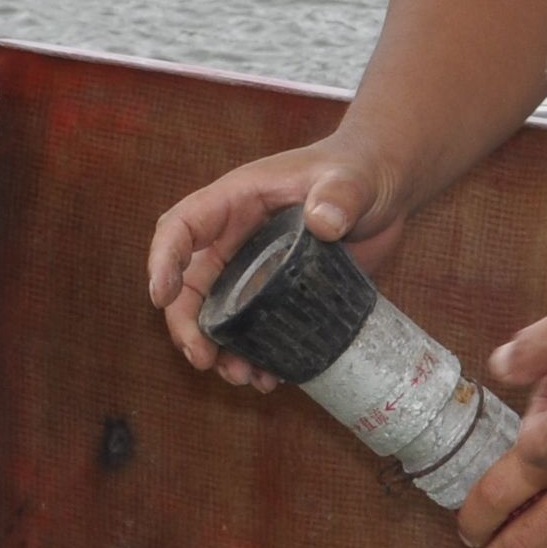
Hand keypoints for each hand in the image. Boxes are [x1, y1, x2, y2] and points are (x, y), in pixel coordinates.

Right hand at [145, 142, 403, 387]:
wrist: (385, 189)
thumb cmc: (359, 169)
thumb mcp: (351, 178)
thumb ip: (340, 194)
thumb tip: (325, 223)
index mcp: (237, 202)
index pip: (182, 227)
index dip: (164, 259)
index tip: (161, 295)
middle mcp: (236, 238)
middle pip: (191, 284)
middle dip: (187, 324)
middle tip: (202, 359)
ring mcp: (257, 270)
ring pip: (219, 315)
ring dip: (220, 350)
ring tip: (241, 378)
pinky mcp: (281, 295)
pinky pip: (256, 329)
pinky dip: (256, 356)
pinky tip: (271, 378)